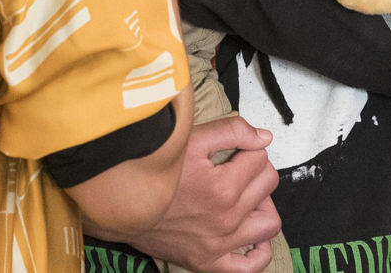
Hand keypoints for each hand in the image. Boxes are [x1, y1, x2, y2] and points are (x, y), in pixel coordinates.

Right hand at [98, 115, 282, 272]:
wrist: (121, 204)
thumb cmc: (151, 171)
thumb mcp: (190, 139)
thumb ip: (233, 131)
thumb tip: (263, 137)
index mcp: (223, 188)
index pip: (261, 158)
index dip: (249, 147)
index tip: (234, 149)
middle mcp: (225, 219)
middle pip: (268, 184)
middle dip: (256, 169)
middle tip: (237, 166)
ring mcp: (218, 244)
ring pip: (269, 222)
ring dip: (263, 204)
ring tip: (245, 194)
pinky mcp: (208, 262)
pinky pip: (250, 265)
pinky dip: (260, 250)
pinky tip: (251, 232)